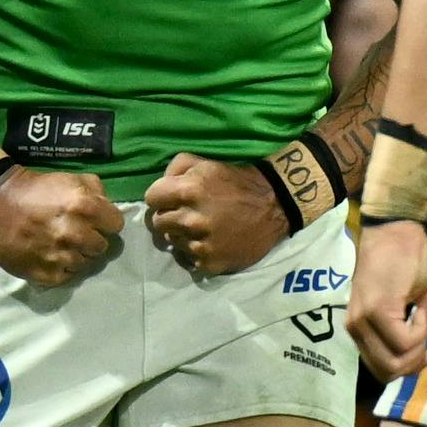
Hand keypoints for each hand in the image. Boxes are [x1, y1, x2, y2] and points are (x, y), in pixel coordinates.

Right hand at [0, 167, 124, 286]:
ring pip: (85, 263)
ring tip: (60, 245)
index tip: (95, 221)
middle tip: (75, 233)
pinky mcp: (46, 274)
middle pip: (102, 246)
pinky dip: (61, 268)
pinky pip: (67, 276)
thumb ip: (96, 191)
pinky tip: (50, 256)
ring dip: (76, 255)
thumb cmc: (35, 189)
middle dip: (91, 239)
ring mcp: (61, 257)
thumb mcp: (70, 178)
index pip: (116, 225)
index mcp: (85, 207)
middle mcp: (76, 234)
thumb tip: (108, 208)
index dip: (106, 222)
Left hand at [142, 154, 285, 274]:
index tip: (171, 199)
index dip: (161, 197)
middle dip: (169, 216)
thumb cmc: (238, 181)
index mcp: (188, 190)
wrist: (276, 206)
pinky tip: (212, 243)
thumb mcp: (207, 163)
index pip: (150, 198)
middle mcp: (191, 219)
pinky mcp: (210, 263)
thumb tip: (160, 184)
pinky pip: (189, 260)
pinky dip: (197, 253)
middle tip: (187, 214)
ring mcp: (201, 244)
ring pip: (172, 242)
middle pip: (157, 222)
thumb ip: (177, 168)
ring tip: (202, 228)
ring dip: (183, 235)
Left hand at [345, 216, 426, 377]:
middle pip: (387, 371)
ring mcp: (364, 320)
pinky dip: (419, 331)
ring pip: (395, 361)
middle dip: (414, 364)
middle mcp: (357, 328)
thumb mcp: (422, 296)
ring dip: (417, 347)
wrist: (398, 228)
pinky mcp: (377, 310)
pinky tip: (419, 308)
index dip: (407, 368)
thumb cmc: (406, 256)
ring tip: (421, 319)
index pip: (381, 369)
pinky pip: (403, 341)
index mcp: (362, 328)